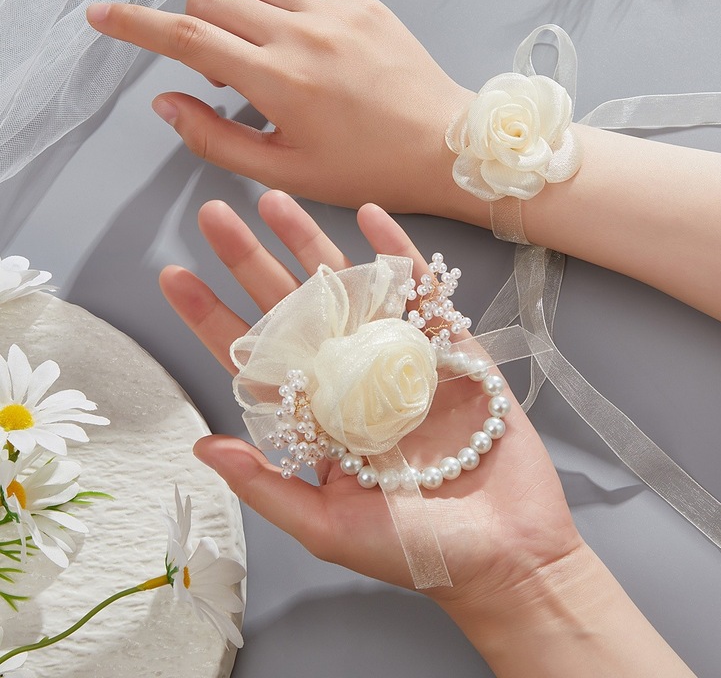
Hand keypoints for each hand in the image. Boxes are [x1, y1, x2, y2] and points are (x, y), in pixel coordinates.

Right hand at [86, 0, 480, 220]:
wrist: (445, 148)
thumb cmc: (371, 170)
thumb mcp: (286, 173)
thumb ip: (216, 138)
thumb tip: (167, 102)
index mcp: (279, 81)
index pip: (187, 37)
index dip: (135, 25)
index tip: (102, 16)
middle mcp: (303, 33)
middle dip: (194, 28)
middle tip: (221, 72)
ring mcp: (336, 10)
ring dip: (234, 7)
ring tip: (259, 53)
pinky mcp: (362, 2)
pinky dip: (279, 1)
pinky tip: (298, 39)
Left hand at [160, 190, 580, 611]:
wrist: (510, 553)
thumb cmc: (419, 553)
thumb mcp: (331, 530)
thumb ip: (270, 486)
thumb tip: (203, 448)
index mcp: (319, 421)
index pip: (255, 361)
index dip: (213, 319)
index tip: (175, 276)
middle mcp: (353, 383)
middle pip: (295, 312)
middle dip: (252, 263)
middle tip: (216, 216)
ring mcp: (402, 362)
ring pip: (351, 292)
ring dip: (314, 245)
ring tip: (277, 203)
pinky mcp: (452, 351)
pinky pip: (422, 294)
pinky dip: (399, 255)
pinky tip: (371, 219)